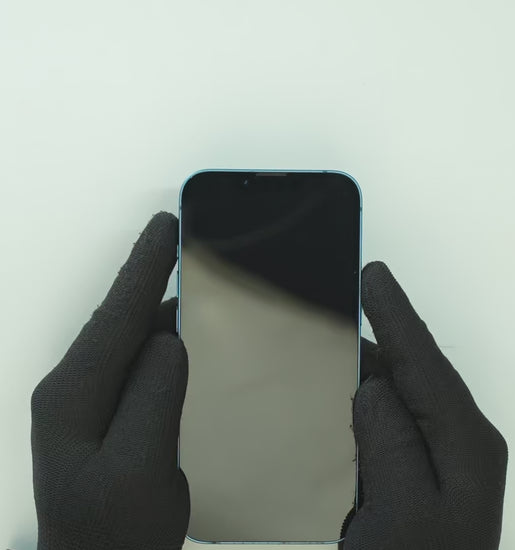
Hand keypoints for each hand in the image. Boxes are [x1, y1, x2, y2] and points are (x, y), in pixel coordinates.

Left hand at [31, 212, 188, 549]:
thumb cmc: (115, 532)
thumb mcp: (138, 471)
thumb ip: (153, 399)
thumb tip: (168, 340)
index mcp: (72, 397)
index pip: (113, 317)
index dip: (142, 269)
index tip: (165, 229)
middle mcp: (73, 388)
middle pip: (117, 318)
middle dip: (147, 275)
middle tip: (178, 238)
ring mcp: (88, 398)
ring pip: (127, 335)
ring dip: (155, 302)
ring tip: (187, 274)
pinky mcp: (107, 408)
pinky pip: (136, 358)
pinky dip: (159, 334)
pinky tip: (180, 328)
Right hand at [344, 262, 507, 548]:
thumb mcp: (401, 513)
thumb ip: (390, 442)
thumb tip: (373, 384)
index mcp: (464, 443)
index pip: (424, 360)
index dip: (396, 313)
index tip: (374, 275)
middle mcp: (461, 441)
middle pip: (419, 365)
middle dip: (389, 326)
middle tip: (358, 291)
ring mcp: (444, 453)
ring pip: (408, 387)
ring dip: (379, 356)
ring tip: (349, 331)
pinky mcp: (422, 465)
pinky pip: (397, 412)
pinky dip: (374, 390)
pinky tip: (355, 386)